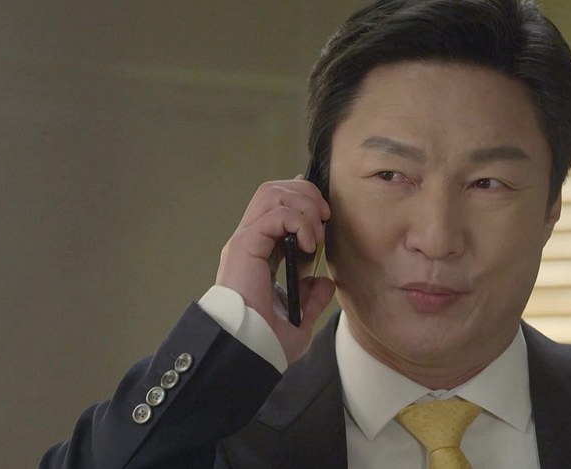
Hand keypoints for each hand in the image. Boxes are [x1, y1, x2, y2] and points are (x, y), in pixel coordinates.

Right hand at [215, 177, 335, 363]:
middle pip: (274, 190)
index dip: (302, 199)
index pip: (276, 206)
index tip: (323, 214)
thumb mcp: (298, 319)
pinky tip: (308, 244)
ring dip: (303, 206)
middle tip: (324, 219)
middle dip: (306, 195)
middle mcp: (249, 241)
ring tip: (316, 233)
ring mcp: (245, 241)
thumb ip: (311, 299)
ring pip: (273, 193)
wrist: (248, 351)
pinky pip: (276, 214)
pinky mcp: (245, 245)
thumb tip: (325, 283)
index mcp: (257, 254)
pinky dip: (298, 222)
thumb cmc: (265, 341)